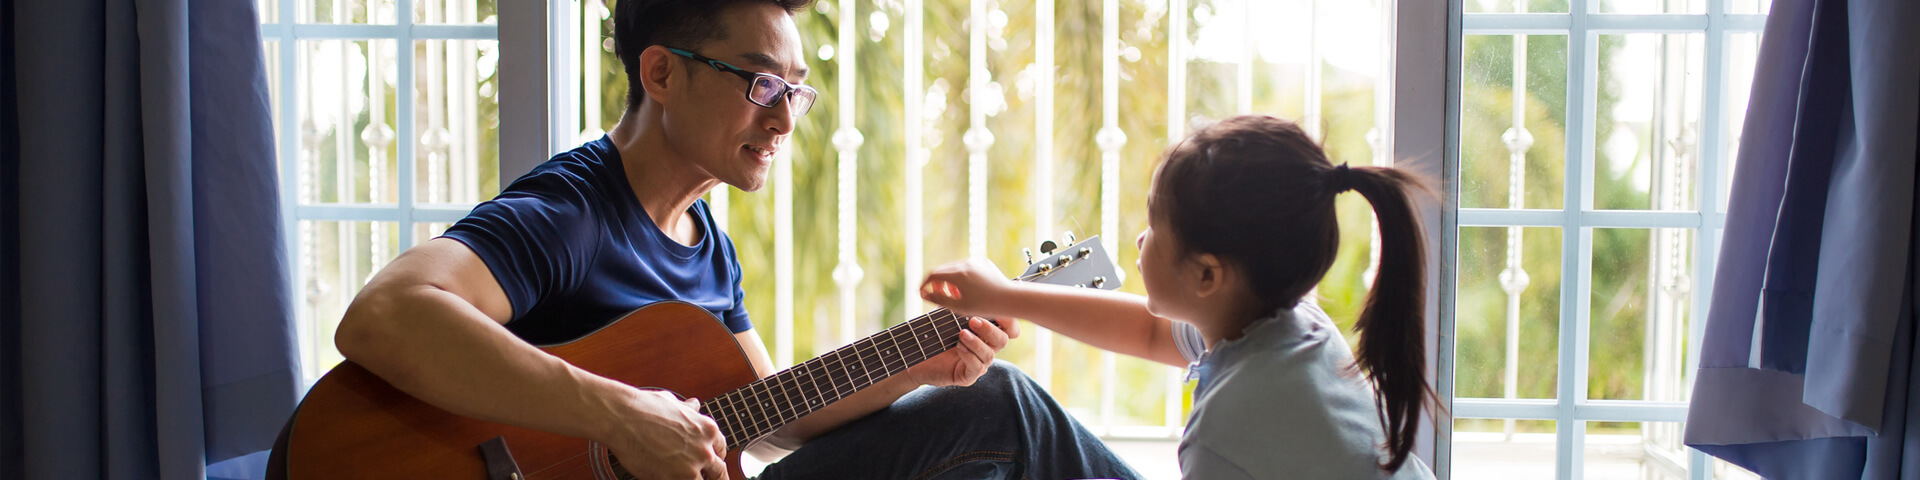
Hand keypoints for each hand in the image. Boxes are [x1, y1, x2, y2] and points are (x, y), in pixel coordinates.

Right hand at [604, 388, 728, 479]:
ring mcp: (690, 467)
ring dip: (693, 479)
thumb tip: (694, 405)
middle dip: (713, 476)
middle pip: (719, 473)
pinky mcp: (673, 479)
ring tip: (680, 476)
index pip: (721, 450)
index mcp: (707, 430)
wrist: (622, 416)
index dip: (715, 457)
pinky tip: (666, 477)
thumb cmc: (643, 407)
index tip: (709, 462)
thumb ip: (688, 409)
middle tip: (706, 478)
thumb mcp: (673, 403)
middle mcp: (704, 449)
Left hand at [904, 315, 1019, 386]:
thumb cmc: (934, 336)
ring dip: (976, 342)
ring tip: (961, 334)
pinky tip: (958, 347)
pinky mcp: (968, 376)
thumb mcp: (948, 317)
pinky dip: (969, 356)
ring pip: (989, 354)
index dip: (1009, 320)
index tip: (998, 311)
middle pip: (1002, 340)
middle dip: (989, 329)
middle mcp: (987, 348)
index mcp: (987, 333)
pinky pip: (977, 367)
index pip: (1009, 328)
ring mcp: (979, 363)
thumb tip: (961, 287)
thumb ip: (958, 304)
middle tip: (973, 320)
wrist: (917, 358)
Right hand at [918, 258, 1016, 318]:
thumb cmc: (985, 306)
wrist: (1011, 299)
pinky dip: (961, 277)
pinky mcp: (983, 262)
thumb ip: (938, 300)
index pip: (933, 274)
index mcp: (958, 273)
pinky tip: (966, 290)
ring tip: (953, 295)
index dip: (924, 284)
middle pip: (942, 270)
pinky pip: (966, 267)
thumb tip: (922, 293)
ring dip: (949, 280)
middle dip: (937, 283)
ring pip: (954, 268)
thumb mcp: (959, 307)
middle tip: (937, 297)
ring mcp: (975, 261)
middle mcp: (965, 263)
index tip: (921, 293)